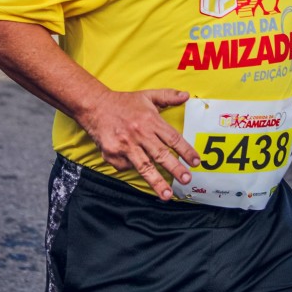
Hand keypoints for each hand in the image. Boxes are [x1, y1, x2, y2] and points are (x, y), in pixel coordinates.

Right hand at [79, 89, 199, 200]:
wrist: (94, 106)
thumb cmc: (123, 102)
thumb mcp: (147, 96)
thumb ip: (168, 96)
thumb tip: (187, 96)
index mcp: (150, 120)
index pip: (173, 138)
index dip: (186, 151)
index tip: (196, 162)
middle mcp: (139, 133)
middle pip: (161, 154)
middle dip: (175, 169)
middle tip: (187, 179)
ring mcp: (125, 145)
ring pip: (144, 167)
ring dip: (157, 182)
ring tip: (168, 195)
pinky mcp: (112, 153)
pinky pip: (126, 166)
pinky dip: (131, 168)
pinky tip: (133, 165)